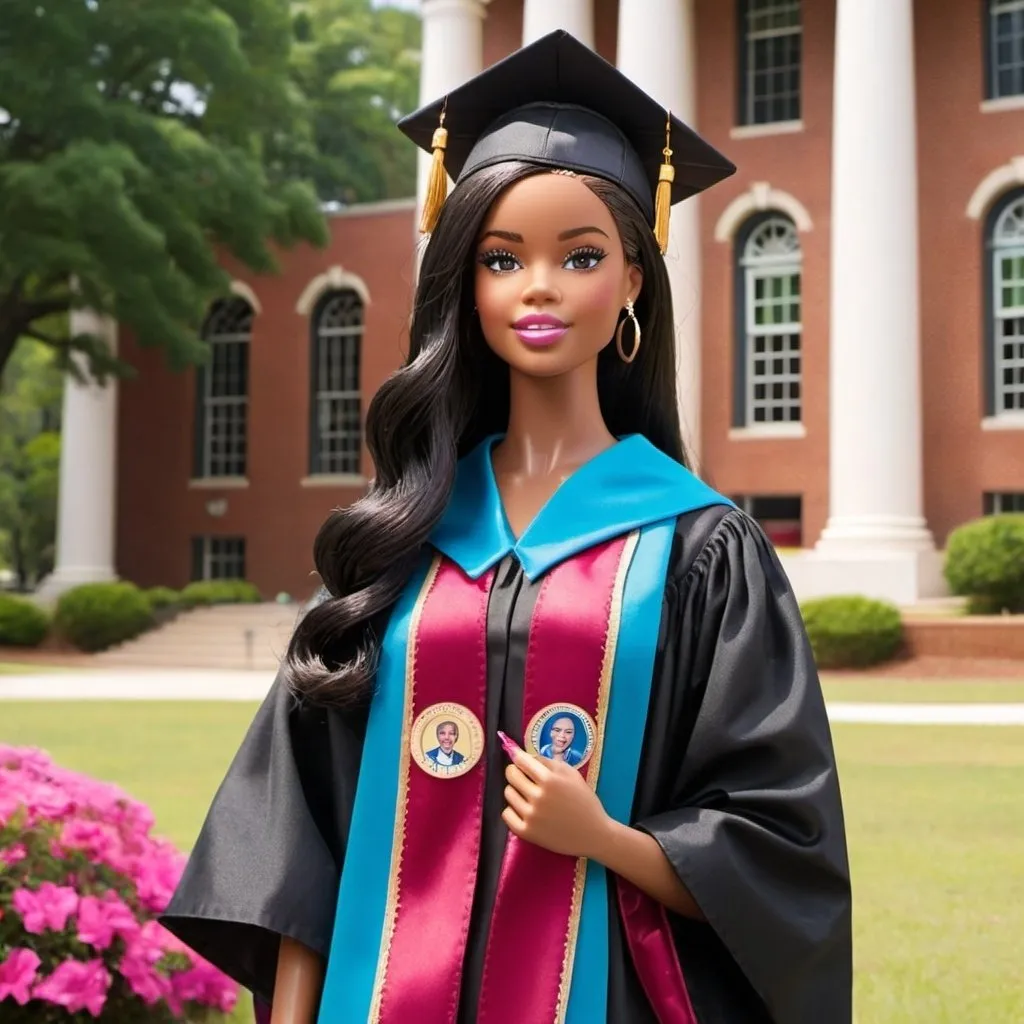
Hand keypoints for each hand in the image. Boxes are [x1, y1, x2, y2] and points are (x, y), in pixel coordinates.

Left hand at [500, 733, 611, 858]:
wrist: (593, 834)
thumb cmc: (584, 801)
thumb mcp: (572, 774)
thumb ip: (549, 762)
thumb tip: (528, 756)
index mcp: (550, 780)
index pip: (521, 761)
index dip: (518, 757)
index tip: (517, 758)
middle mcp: (538, 797)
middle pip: (512, 775)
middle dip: (515, 772)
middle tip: (523, 776)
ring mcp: (531, 816)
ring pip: (509, 793)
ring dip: (515, 790)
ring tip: (527, 794)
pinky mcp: (526, 832)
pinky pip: (506, 814)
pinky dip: (512, 810)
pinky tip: (523, 809)